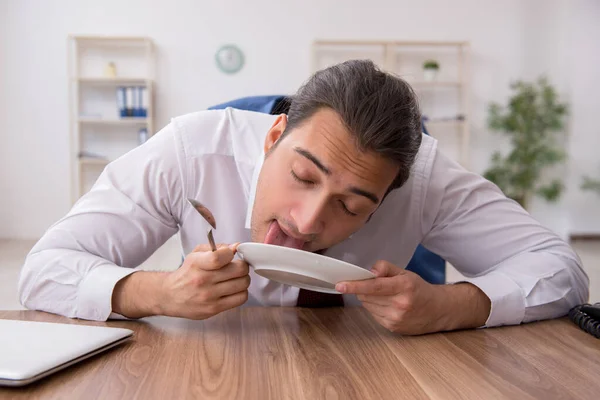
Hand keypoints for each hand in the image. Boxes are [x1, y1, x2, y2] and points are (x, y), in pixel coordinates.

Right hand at [159, 243, 249, 318]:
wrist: (170, 296)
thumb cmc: (187, 274)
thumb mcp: (196, 255)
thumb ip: (216, 248)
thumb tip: (236, 246)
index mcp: (197, 264)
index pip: (220, 257)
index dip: (230, 253)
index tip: (230, 254)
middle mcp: (202, 280)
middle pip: (239, 270)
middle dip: (242, 266)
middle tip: (237, 267)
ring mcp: (209, 296)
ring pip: (243, 284)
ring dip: (243, 279)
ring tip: (235, 279)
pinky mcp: (214, 308)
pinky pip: (241, 298)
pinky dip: (241, 292)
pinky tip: (233, 290)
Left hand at [336, 260, 489, 334]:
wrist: (438, 310)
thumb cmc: (419, 289)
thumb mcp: (406, 273)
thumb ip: (386, 268)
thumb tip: (370, 271)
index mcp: (403, 286)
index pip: (374, 286)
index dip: (355, 285)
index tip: (340, 285)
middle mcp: (400, 304)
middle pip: (367, 296)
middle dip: (364, 289)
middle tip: (373, 284)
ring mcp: (396, 318)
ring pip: (368, 306)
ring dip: (369, 299)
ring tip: (384, 296)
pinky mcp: (393, 328)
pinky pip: (373, 315)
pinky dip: (375, 309)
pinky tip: (387, 306)